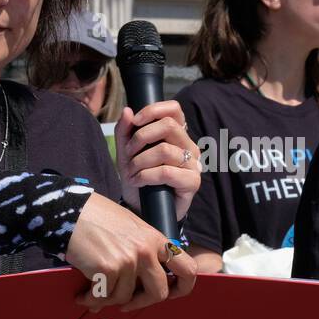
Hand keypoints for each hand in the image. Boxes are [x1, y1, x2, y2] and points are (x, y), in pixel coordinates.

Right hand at [65, 192, 197, 311]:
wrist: (68, 211)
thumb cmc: (95, 217)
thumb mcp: (130, 227)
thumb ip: (142, 251)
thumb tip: (140, 284)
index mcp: (155, 239)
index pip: (187, 268)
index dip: (182, 288)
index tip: (169, 294)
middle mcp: (146, 250)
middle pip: (160, 292)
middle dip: (141, 303)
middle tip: (127, 303)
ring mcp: (129, 260)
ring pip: (126, 298)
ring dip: (108, 300)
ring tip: (94, 293)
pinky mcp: (109, 268)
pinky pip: (104, 297)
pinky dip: (92, 299)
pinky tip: (84, 294)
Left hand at [116, 101, 200, 221]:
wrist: (142, 209)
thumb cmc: (138, 178)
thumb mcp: (126, 153)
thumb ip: (125, 132)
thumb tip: (127, 110)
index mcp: (176, 135)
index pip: (174, 110)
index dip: (153, 110)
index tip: (135, 122)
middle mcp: (188, 146)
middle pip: (168, 125)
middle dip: (141, 137)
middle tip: (128, 153)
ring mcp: (193, 164)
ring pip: (164, 150)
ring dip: (140, 162)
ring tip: (131, 172)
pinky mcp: (192, 182)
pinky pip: (167, 172)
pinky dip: (147, 176)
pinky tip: (138, 182)